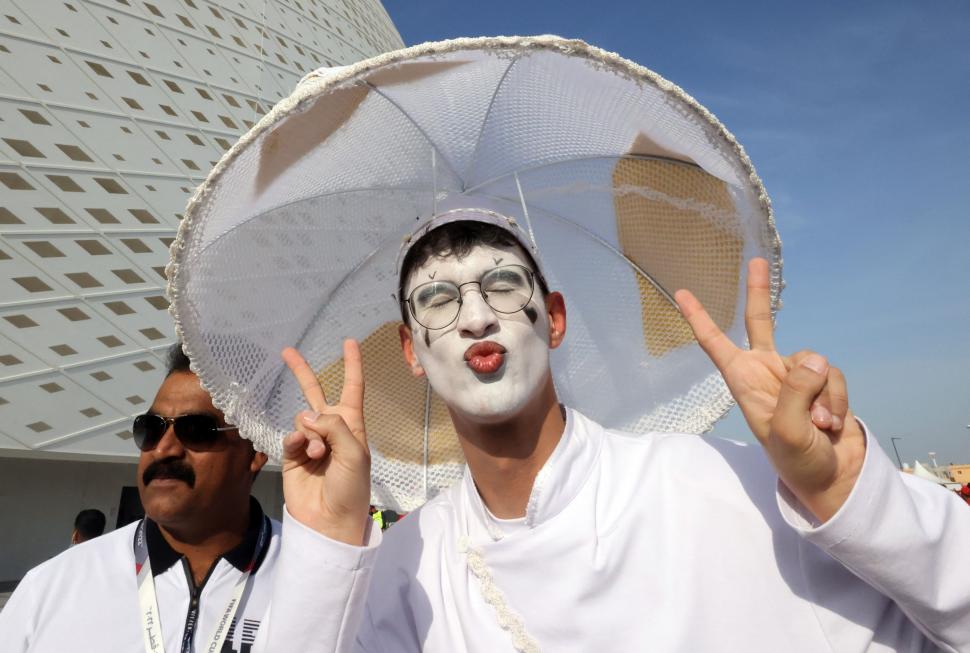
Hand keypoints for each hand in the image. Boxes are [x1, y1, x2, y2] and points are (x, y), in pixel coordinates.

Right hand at [281, 340, 370, 544]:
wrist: (329, 520)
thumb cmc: (351, 487)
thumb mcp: (354, 452)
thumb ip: (333, 426)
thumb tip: (306, 414)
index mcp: (352, 425)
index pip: (352, 388)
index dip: (352, 365)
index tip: (349, 342)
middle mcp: (331, 429)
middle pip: (316, 392)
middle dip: (302, 372)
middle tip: (286, 351)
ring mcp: (310, 441)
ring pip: (302, 418)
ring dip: (310, 434)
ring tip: (319, 456)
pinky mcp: (293, 455)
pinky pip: (291, 436)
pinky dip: (296, 442)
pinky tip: (304, 456)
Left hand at [675, 258, 865, 521]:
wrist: (833, 478)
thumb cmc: (799, 463)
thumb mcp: (790, 433)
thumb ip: (798, 393)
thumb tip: (813, 356)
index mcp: (744, 383)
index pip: (716, 345)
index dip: (699, 319)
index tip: (680, 293)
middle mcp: (766, 373)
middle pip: (760, 322)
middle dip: (758, 292)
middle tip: (755, 260)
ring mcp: (795, 376)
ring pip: (813, 361)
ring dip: (822, 395)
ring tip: (817, 427)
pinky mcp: (822, 382)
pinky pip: (832, 375)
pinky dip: (836, 399)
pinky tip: (831, 425)